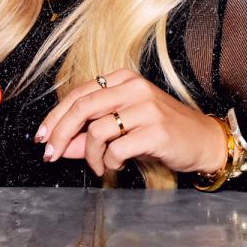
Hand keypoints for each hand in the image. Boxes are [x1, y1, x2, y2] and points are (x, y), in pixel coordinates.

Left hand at [35, 69, 226, 177]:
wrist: (204, 141)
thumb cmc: (162, 132)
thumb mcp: (123, 128)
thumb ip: (90, 135)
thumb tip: (58, 146)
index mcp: (124, 79)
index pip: (78, 93)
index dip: (55, 116)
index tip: (41, 137)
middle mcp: (134, 88)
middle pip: (82, 107)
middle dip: (60, 133)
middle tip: (50, 154)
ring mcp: (146, 108)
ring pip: (97, 131)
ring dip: (90, 155)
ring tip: (99, 166)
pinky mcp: (155, 130)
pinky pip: (116, 149)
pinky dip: (109, 162)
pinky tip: (114, 167)